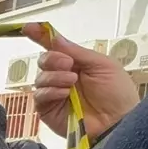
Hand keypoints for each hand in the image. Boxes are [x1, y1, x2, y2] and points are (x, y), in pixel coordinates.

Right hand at [23, 24, 138, 139]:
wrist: (118, 120)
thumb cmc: (117, 92)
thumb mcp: (102, 65)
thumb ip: (77, 52)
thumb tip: (55, 38)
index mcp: (76, 63)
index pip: (54, 48)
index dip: (40, 36)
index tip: (28, 27)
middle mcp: (62, 76)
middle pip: (44, 60)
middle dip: (52, 59)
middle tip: (68, 65)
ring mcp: (54, 94)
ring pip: (40, 78)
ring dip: (55, 76)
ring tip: (72, 82)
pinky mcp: (48, 110)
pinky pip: (39, 96)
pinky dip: (50, 91)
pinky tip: (64, 93)